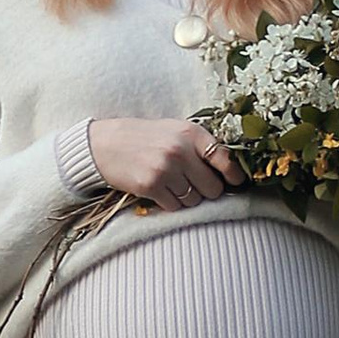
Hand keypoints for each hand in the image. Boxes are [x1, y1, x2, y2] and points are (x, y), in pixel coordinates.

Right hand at [86, 115, 242, 212]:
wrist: (104, 144)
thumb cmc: (144, 138)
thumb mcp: (174, 131)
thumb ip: (200, 146)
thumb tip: (229, 172)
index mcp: (191, 133)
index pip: (226, 160)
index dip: (233, 176)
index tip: (234, 183)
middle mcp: (181, 150)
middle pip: (213, 188)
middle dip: (207, 191)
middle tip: (194, 186)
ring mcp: (166, 169)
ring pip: (194, 200)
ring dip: (187, 198)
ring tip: (172, 185)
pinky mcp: (151, 185)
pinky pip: (175, 206)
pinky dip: (171, 203)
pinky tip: (161, 191)